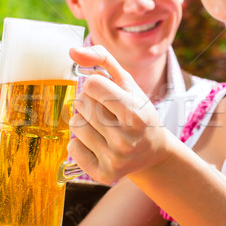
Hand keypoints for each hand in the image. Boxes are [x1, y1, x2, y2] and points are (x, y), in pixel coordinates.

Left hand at [68, 46, 170, 183]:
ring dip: (84, 121)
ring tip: (103, 128)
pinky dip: (80, 143)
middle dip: (90, 103)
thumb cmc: (137, 111)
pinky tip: (99, 144)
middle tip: (108, 113)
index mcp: (136, 114)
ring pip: (75, 125)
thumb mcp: (127, 82)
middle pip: (81, 104)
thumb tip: (72, 50)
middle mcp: (126, 139)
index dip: (96, 85)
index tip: (107, 93)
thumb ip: (102, 60)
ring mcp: (115, 159)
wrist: (153, 152)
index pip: (92, 84)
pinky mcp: (103, 174)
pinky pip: (72, 147)